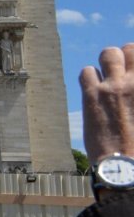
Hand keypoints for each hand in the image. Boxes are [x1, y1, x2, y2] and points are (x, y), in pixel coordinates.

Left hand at [80, 43, 133, 163]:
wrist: (128, 167)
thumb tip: (130, 97)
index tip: (133, 71)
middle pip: (130, 48)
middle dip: (127, 56)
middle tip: (124, 71)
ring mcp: (114, 86)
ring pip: (108, 53)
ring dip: (108, 62)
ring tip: (109, 76)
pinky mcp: (93, 95)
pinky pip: (87, 71)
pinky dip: (90, 77)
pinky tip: (95, 90)